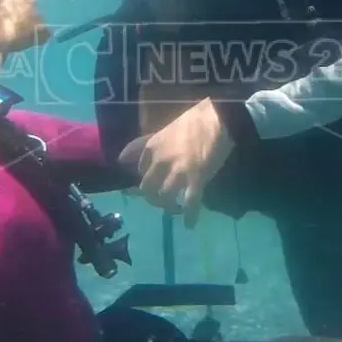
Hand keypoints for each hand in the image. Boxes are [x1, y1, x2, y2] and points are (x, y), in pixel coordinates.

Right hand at [0, 0, 49, 52]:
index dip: (10, 6)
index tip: (1, 13)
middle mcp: (32, 0)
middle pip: (29, 9)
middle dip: (21, 16)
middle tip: (8, 25)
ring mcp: (38, 15)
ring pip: (36, 22)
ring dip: (29, 27)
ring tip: (15, 35)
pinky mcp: (42, 30)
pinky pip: (45, 34)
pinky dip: (40, 38)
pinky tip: (29, 40)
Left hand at [118, 98, 234, 227]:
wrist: (219, 118)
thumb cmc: (197, 117)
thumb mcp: (168, 127)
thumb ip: (147, 142)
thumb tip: (122, 156)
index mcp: (154, 146)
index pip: (140, 168)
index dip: (146, 176)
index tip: (153, 181)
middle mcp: (161, 161)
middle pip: (147, 188)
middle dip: (153, 196)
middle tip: (162, 200)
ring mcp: (178, 172)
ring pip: (165, 198)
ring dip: (169, 206)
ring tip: (176, 209)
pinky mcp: (196, 181)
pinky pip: (190, 204)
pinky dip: (189, 216)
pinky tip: (189, 224)